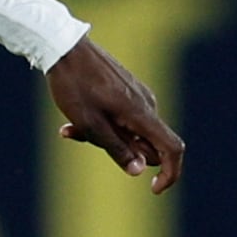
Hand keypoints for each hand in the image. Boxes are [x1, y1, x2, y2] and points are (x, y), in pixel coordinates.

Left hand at [46, 37, 185, 192]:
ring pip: (129, 132)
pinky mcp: (127, 91)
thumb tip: (140, 171)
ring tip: (70, 127)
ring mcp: (138, 96)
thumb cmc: (74, 86)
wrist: (64, 48)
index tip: (153, 188)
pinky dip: (101, 124)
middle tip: (84, 137)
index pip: (172, 148)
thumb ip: (117, 149)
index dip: (170, 173)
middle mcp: (147, 104)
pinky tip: (72, 121)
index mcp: (141, 114)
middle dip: (119, 151)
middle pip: (146, 144)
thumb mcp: (90, 124)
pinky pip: (121, 119)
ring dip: (103, 137)